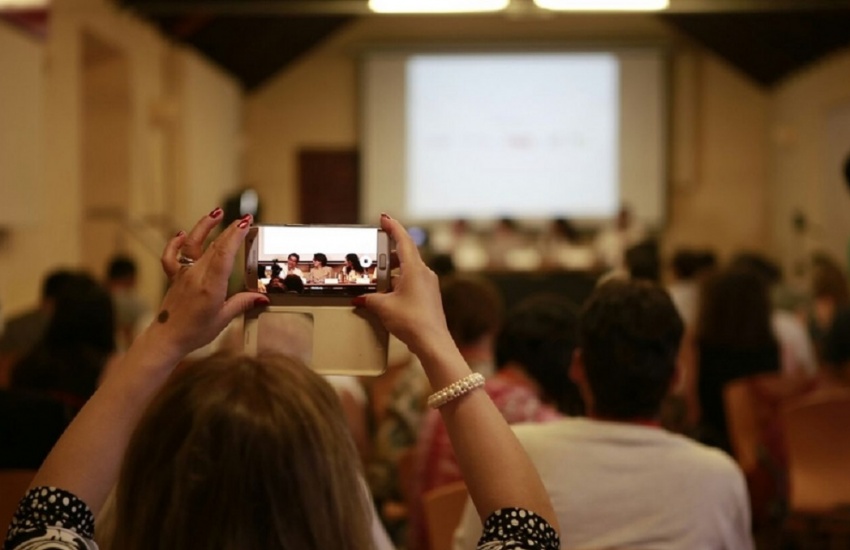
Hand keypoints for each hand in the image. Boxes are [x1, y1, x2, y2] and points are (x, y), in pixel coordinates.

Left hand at [153, 211, 267, 356]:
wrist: (167, 338)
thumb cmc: (194, 332)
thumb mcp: (223, 319)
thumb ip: (242, 303)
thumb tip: (262, 297)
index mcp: (210, 286)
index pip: (223, 255)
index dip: (234, 237)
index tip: (245, 224)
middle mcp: (196, 276)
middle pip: (214, 246)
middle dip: (230, 230)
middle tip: (245, 218)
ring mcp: (184, 274)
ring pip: (194, 245)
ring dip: (205, 227)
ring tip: (216, 213)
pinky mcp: (175, 277)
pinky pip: (172, 256)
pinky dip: (176, 243)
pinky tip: (183, 234)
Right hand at [355, 214, 450, 355]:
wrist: (433, 342)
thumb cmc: (412, 322)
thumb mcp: (383, 307)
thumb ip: (369, 299)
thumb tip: (360, 299)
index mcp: (415, 269)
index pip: (403, 240)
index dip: (393, 227)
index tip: (384, 218)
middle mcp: (424, 273)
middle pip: (405, 254)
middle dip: (388, 253)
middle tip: (374, 254)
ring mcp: (429, 285)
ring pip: (409, 270)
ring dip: (393, 271)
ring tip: (377, 278)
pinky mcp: (429, 296)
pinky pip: (412, 282)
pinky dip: (399, 282)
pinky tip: (388, 294)